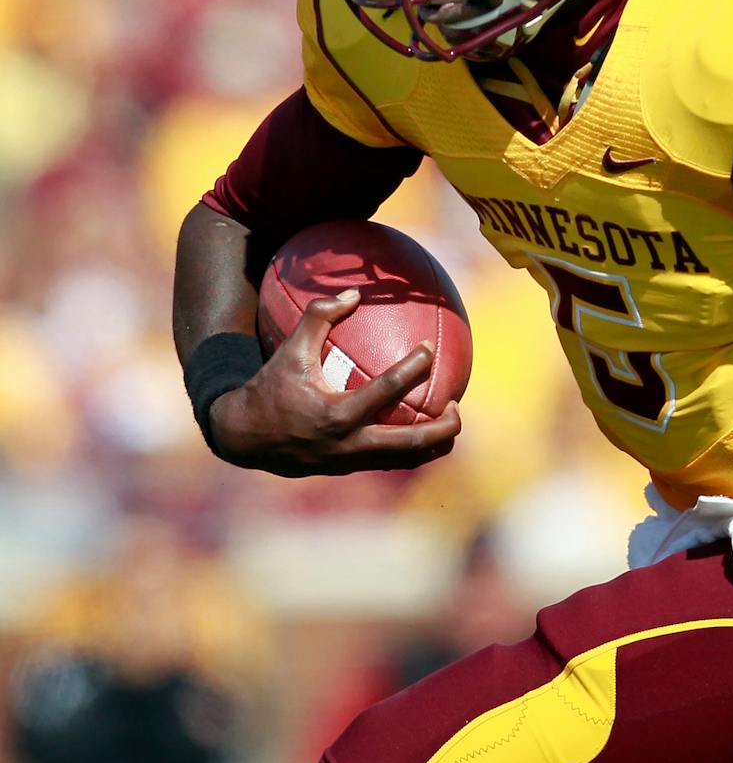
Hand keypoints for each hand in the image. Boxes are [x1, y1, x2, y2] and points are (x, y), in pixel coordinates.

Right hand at [209, 288, 459, 474]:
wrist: (244, 437)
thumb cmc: (270, 389)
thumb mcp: (289, 351)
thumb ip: (318, 318)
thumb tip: (354, 293)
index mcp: (337, 414)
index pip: (387, 390)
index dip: (413, 367)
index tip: (428, 349)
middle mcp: (350, 443)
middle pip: (413, 442)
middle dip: (444, 426)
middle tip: (458, 404)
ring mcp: (353, 461)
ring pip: (408, 459)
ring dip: (435, 443)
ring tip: (449, 420)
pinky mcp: (350, 469)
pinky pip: (391, 461)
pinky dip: (413, 449)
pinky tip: (424, 430)